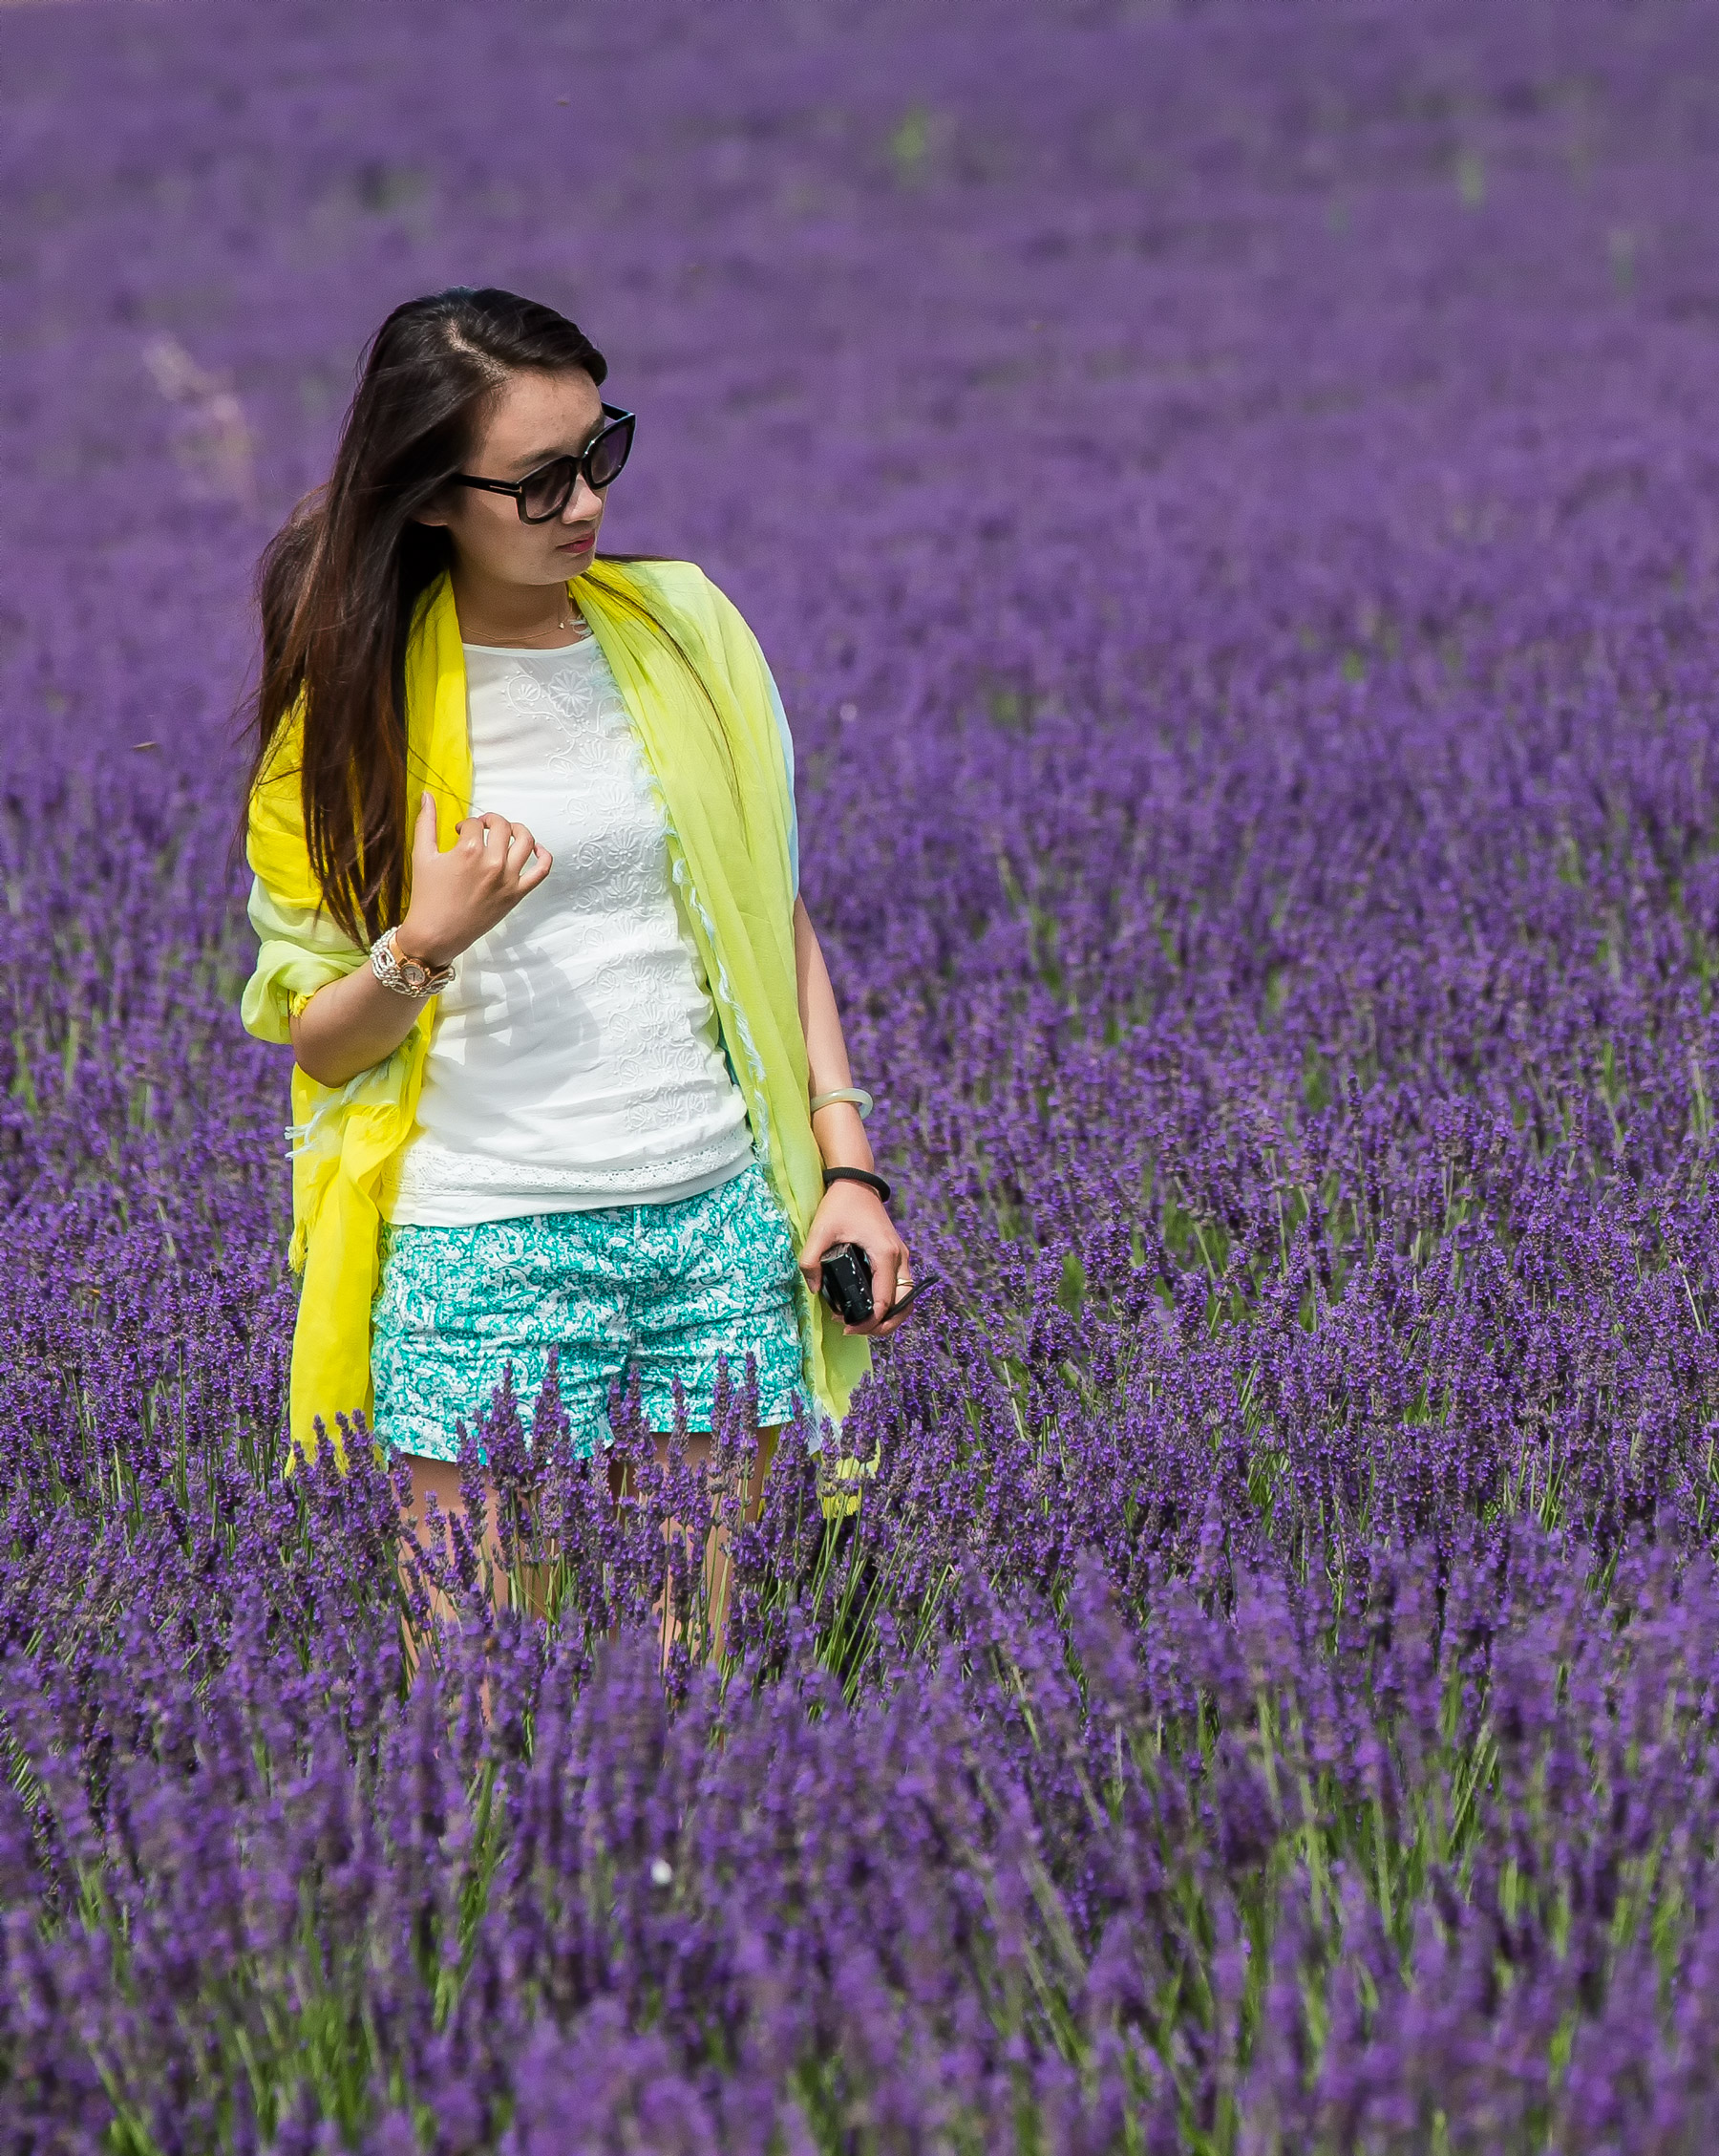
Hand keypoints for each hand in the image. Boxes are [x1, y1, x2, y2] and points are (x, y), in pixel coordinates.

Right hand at [396, 792, 552, 966]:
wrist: (436, 934)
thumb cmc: (427, 896)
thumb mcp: (422, 855)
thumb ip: (426, 822)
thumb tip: (426, 795)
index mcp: (469, 851)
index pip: (475, 824)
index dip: (465, 825)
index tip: (458, 833)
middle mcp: (493, 862)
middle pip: (502, 827)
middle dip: (490, 821)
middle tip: (481, 828)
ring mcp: (508, 879)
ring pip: (526, 841)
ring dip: (518, 830)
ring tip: (507, 832)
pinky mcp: (516, 894)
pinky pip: (542, 871)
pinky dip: (544, 856)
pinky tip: (536, 848)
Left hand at [799, 1180, 911, 1336]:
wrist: (856, 1182)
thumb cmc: (840, 1204)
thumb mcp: (820, 1230)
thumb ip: (811, 1260)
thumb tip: (813, 1288)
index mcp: (885, 1254)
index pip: (885, 1301)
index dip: (868, 1322)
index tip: (847, 1327)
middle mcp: (899, 1257)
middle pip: (904, 1305)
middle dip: (884, 1325)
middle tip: (857, 1331)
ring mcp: (901, 1256)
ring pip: (906, 1298)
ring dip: (890, 1316)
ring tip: (864, 1324)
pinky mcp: (896, 1255)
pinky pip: (901, 1287)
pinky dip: (891, 1303)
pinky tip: (868, 1307)